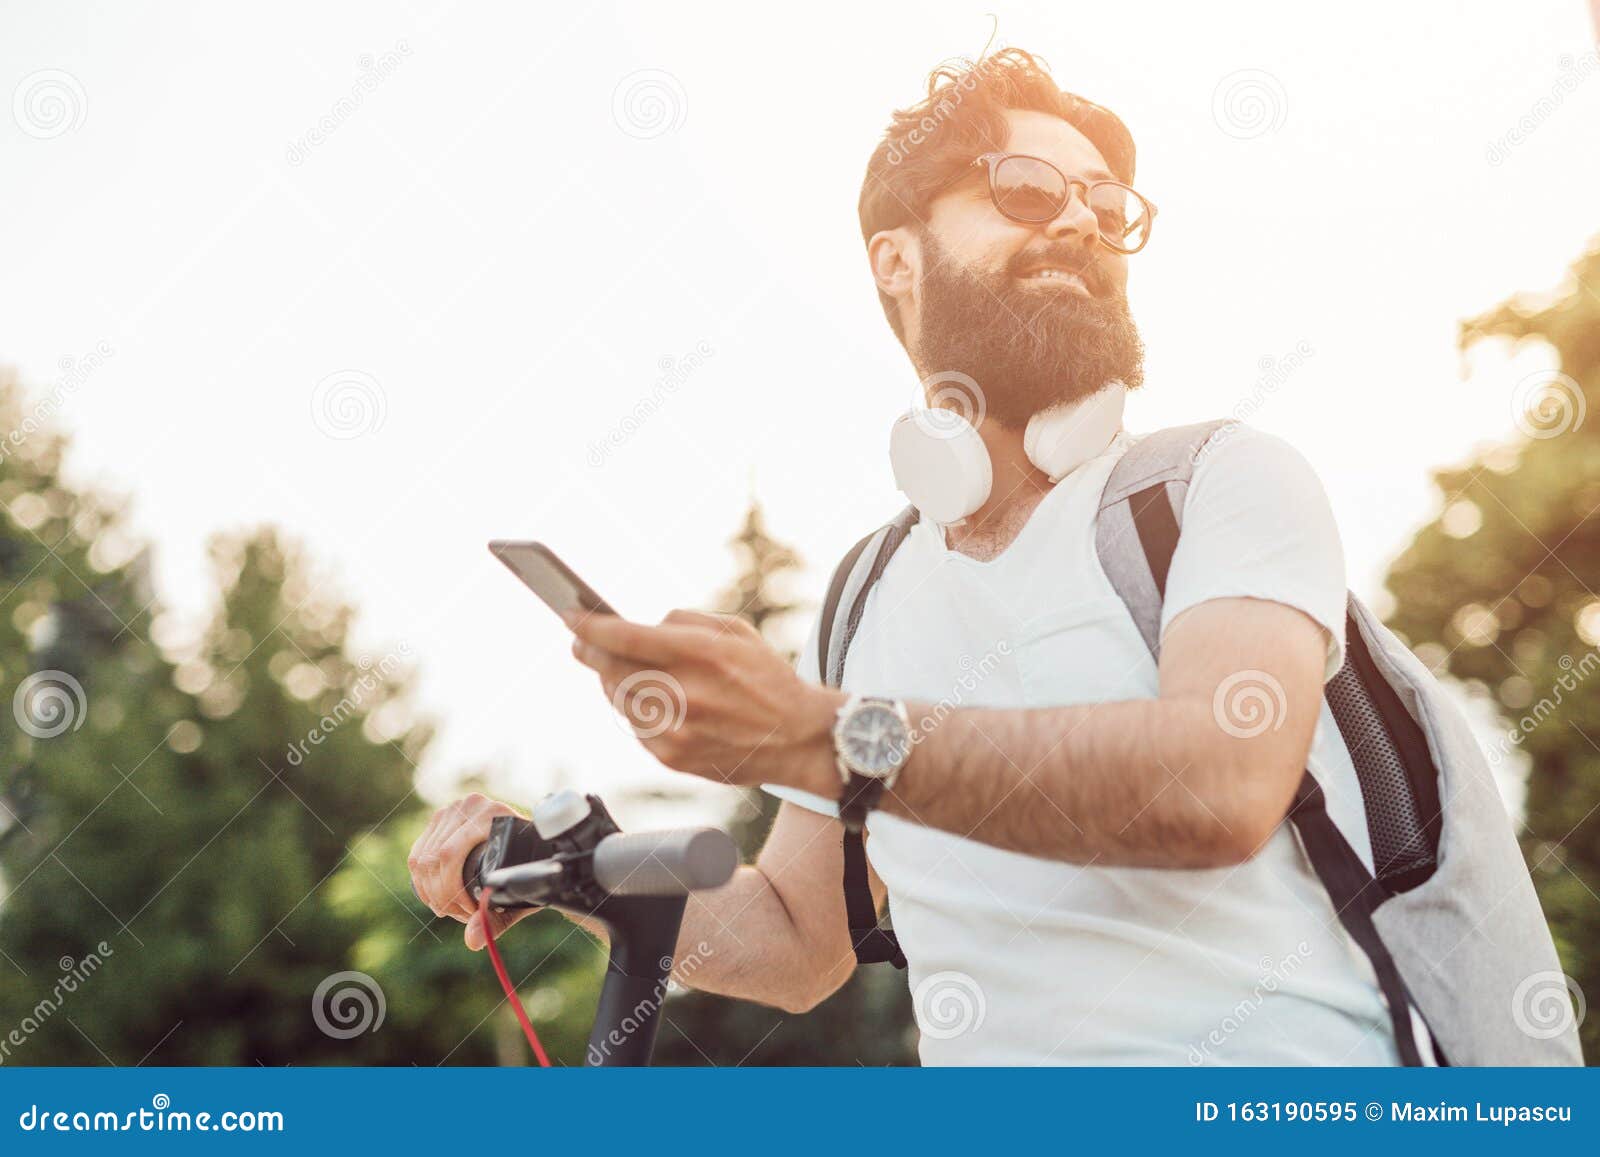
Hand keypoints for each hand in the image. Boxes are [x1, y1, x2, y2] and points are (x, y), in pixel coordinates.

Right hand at [408, 793, 537, 950]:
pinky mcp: (439, 820)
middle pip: (434, 858)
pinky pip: (417, 856)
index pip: (450, 854)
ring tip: (454, 910)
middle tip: (463, 916)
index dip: (452, 891)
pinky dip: (423, 883)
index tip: (469, 914)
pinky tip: (437, 898)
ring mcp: (453, 809)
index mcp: (493, 812)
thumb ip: (497, 919)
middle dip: (443, 896)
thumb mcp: (519, 895)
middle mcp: (471, 805)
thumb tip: (472, 941)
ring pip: (422, 860)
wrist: (535, 846)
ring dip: (432, 893)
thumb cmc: (531, 869)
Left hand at [569, 609, 843, 792]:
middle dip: (590, 651)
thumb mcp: (735, 631)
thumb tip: (640, 625)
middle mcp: (685, 693)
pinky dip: (637, 712)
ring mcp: (676, 730)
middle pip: (611, 669)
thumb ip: (684, 621)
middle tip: (580, 641)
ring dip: (614, 682)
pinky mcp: (672, 758)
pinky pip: (635, 727)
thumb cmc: (766, 679)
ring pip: (618, 699)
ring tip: (624, 671)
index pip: (626, 636)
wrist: (798, 738)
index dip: (591, 624)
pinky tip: (656, 704)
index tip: (569, 613)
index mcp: (701, 654)